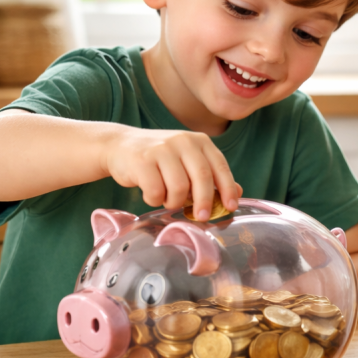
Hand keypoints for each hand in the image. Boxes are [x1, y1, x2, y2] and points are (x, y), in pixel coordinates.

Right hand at [103, 127, 239, 219]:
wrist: (120, 145)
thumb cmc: (160, 159)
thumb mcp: (188, 161)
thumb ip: (211, 175)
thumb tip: (238, 193)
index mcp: (199, 141)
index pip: (219, 166)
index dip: (227, 188)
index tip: (231, 207)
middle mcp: (183, 141)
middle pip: (202, 177)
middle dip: (204, 202)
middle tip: (202, 217)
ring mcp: (161, 149)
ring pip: (179, 187)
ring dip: (174, 201)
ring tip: (168, 199)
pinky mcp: (142, 160)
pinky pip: (156, 191)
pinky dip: (155, 200)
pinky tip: (151, 194)